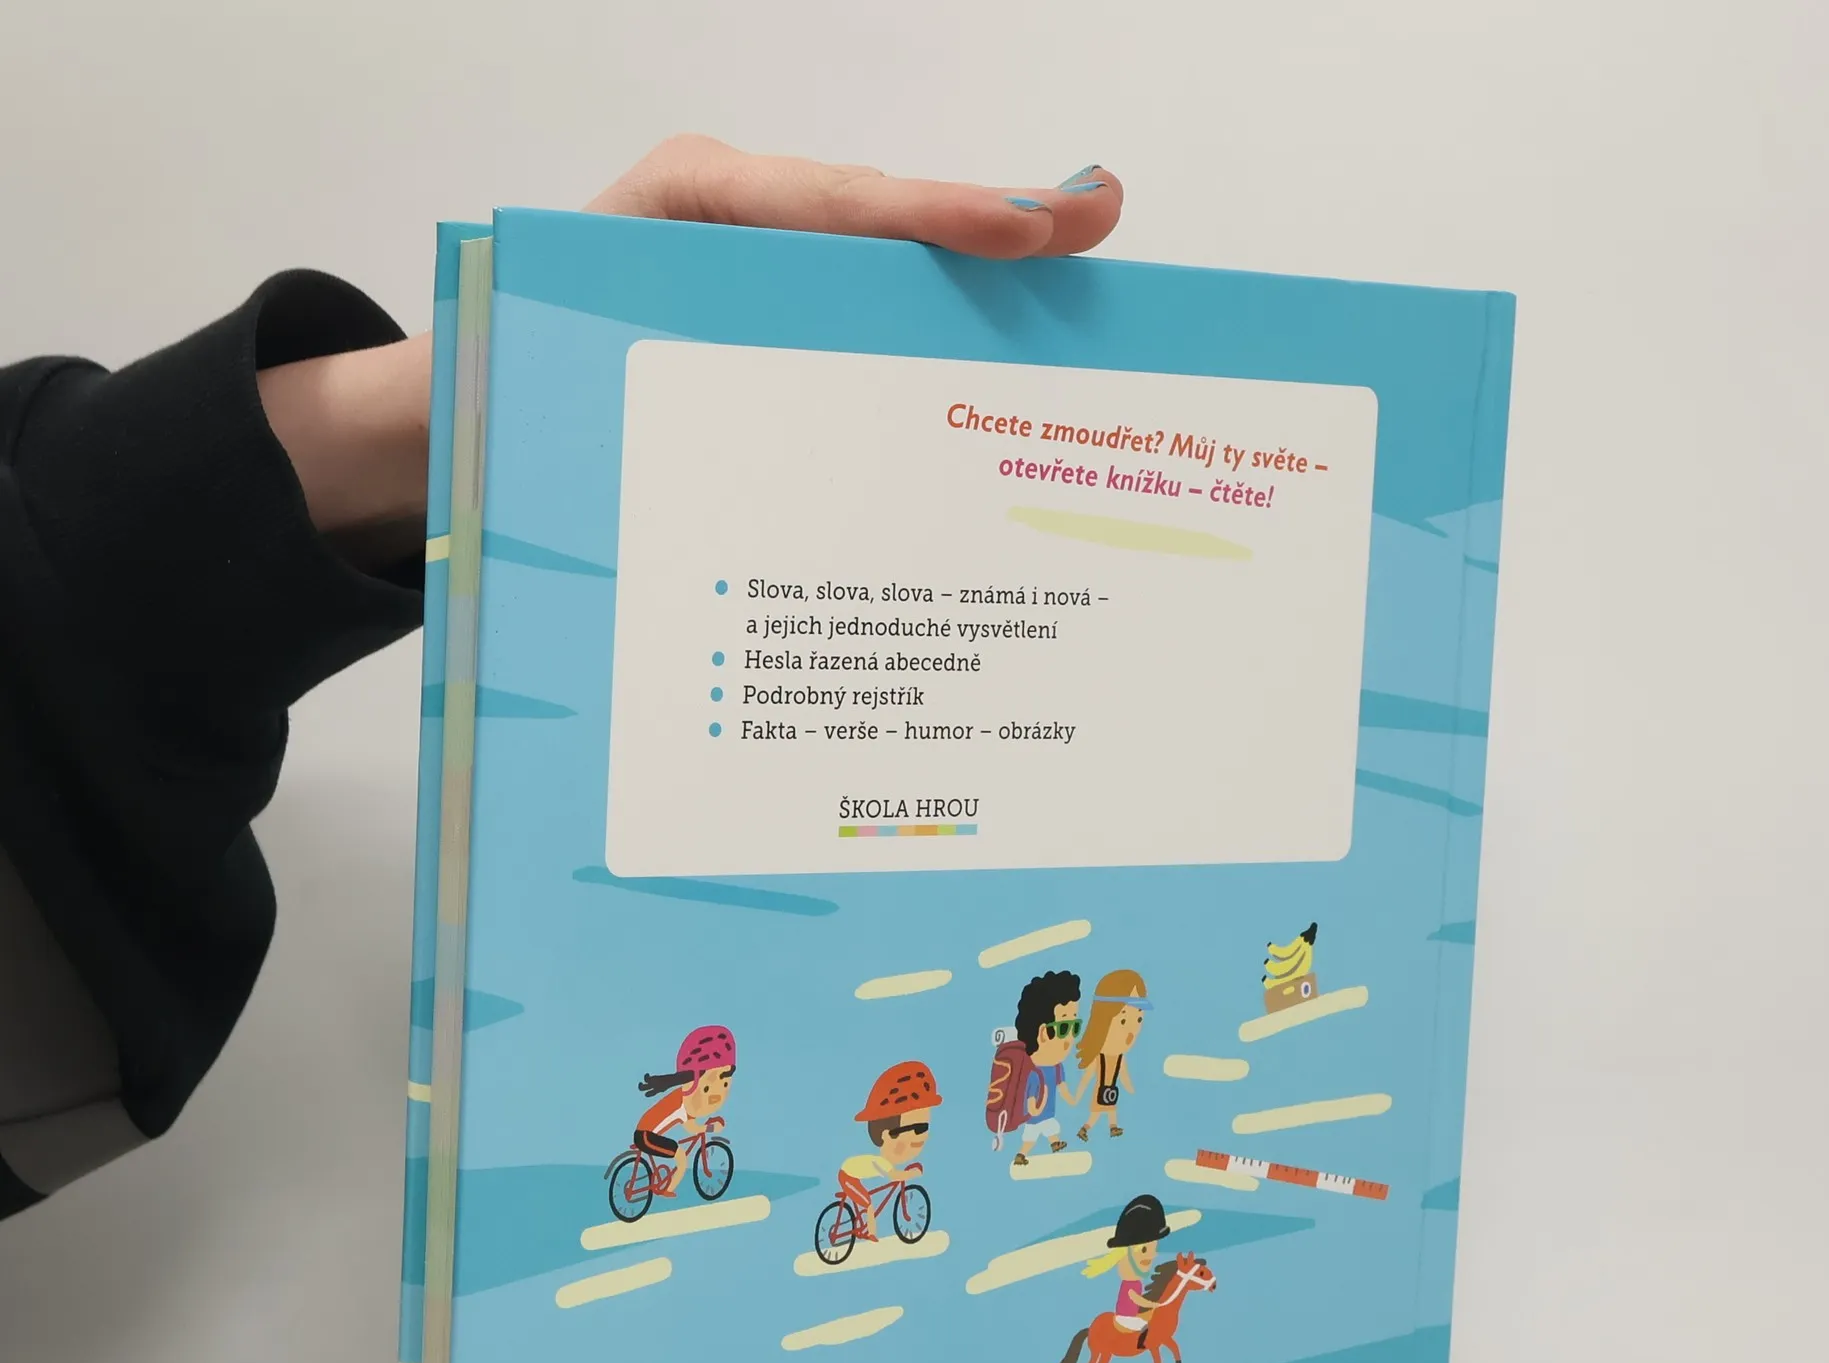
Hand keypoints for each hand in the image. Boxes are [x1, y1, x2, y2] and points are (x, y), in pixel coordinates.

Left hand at [262, 140, 1122, 563]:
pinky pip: (860, 324)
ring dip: (977, 278)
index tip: (1026, 229)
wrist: (456, 420)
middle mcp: (737, 228)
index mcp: (688, 207)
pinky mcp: (772, 334)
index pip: (833, 202)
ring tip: (1075, 268)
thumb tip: (744, 377)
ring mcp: (761, 280)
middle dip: (988, 224)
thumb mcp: (571, 332)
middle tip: (1098, 221)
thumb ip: (663, 333)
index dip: (932, 216)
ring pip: (884, 272)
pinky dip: (931, 338)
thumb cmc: (509, 368)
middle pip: (881, 220)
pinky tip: (1000, 361)